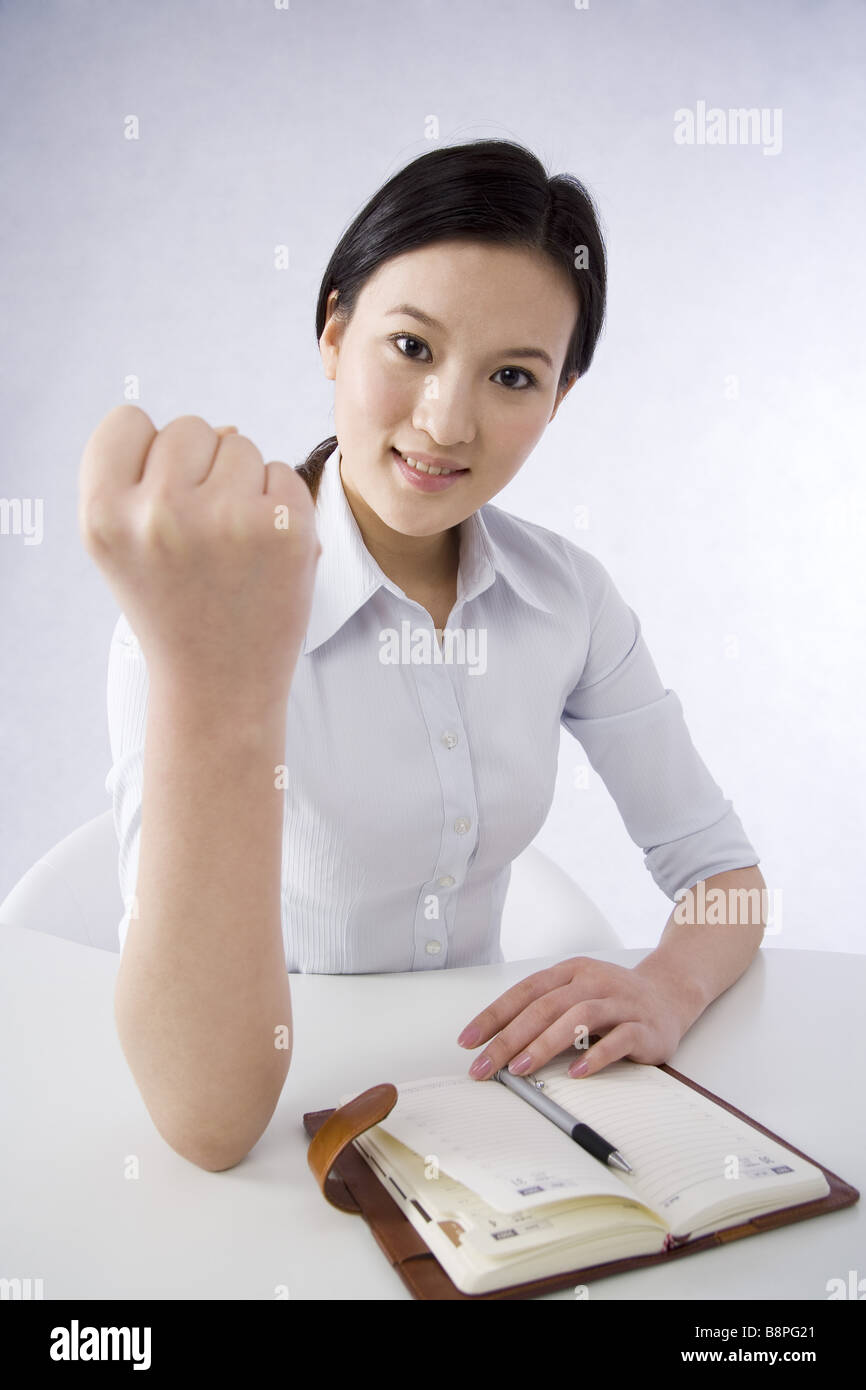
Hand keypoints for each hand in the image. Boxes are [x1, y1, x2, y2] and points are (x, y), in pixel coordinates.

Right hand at [79, 407, 320, 695]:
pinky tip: (264, 553)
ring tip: (232, 549)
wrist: (218, 685)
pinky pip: (284, 471)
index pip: (127, 421)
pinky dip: (280, 504)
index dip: (146, 457)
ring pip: (240, 443)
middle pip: (189, 428)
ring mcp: (226, 520)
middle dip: (199, 470)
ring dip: (241, 485)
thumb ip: (148, 472)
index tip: (157, 507)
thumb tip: (226, 428)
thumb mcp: (125, 542)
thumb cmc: (173, 603)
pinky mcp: (286, 529)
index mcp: (104, 515)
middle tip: (200, 539)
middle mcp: (159, 513)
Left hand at [456, 956, 696, 1080]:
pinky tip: (576, 1073)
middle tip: (486, 1065)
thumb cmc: (612, 999)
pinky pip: (619, 1040)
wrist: (669, 994)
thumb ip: (545, 1011)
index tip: (468, 1041)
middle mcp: (594, 981)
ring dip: (545, 1044)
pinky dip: (596, 1056)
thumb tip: (498, 1044)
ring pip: (579, 1018)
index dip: (494, 1015)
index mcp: (571, 971)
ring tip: (520, 1069)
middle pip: (545, 1007)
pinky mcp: (645, 1026)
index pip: (524, 991)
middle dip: (509, 1038)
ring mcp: (621, 1002)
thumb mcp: (576, 994)